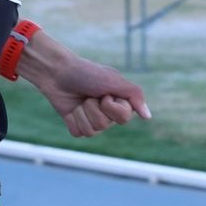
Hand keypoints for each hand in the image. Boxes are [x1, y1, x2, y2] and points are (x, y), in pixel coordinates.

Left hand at [27, 42, 150, 138]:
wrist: (57, 72)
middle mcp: (108, 113)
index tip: (104, 92)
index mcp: (119, 102)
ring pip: (91, 131)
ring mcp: (91, 119)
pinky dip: (72, 119)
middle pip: (104, 125)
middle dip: (93, 108)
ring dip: (82, 113)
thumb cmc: (86, 73)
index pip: (123, 118)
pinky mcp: (76, 124)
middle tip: (89, 94)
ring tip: (79, 100)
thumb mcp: (113, 80)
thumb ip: (134, 95)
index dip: (111, 106)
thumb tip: (148, 116)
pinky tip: (71, 108)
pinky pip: (78, 133)